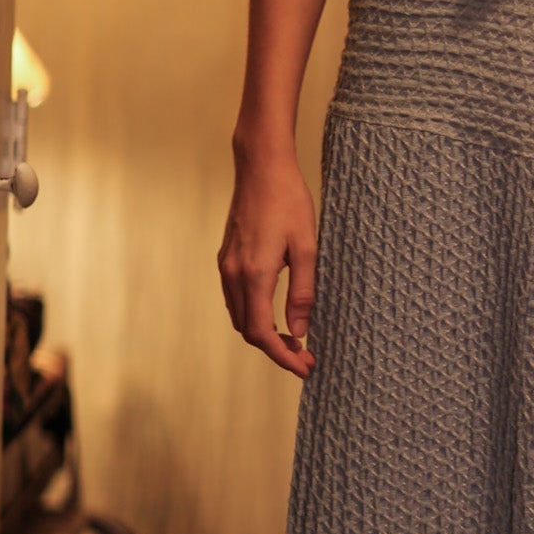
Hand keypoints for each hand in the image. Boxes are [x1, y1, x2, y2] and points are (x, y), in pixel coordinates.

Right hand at [217, 142, 318, 377]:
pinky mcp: (227, 258)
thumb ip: (303, 292)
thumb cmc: (289, 201)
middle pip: (247, 330)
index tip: (305, 367)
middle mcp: (234, 273)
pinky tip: (275, 315)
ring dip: (263, 335)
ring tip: (294, 341)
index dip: (282, 357)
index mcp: (254, 274)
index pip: (261, 333)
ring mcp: (226, 265)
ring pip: (240, 316)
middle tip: (305, 358)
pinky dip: (253, 316)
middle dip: (275, 350)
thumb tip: (299, 330)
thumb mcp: (307, 247)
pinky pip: (236, 299)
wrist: (262, 167)